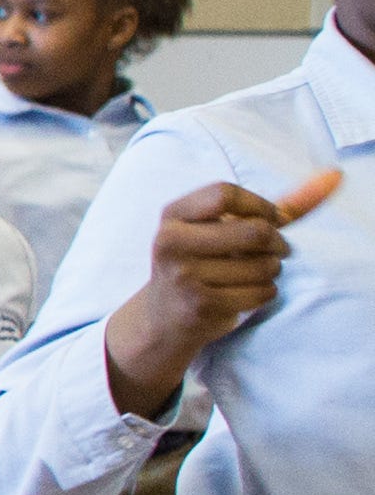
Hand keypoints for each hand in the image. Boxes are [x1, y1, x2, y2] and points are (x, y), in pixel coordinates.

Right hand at [106, 164, 342, 409]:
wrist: (164, 316)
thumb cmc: (204, 262)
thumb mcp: (222, 228)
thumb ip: (275, 206)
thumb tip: (331, 178)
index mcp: (173, 215)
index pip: (224, 193)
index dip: (260, 206)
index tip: (270, 219)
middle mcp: (170, 242)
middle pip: (254, 231)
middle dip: (277, 242)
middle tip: (274, 250)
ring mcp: (183, 275)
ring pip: (263, 266)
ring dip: (272, 270)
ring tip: (255, 273)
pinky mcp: (200, 305)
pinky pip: (261, 292)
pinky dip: (265, 292)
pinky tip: (247, 293)